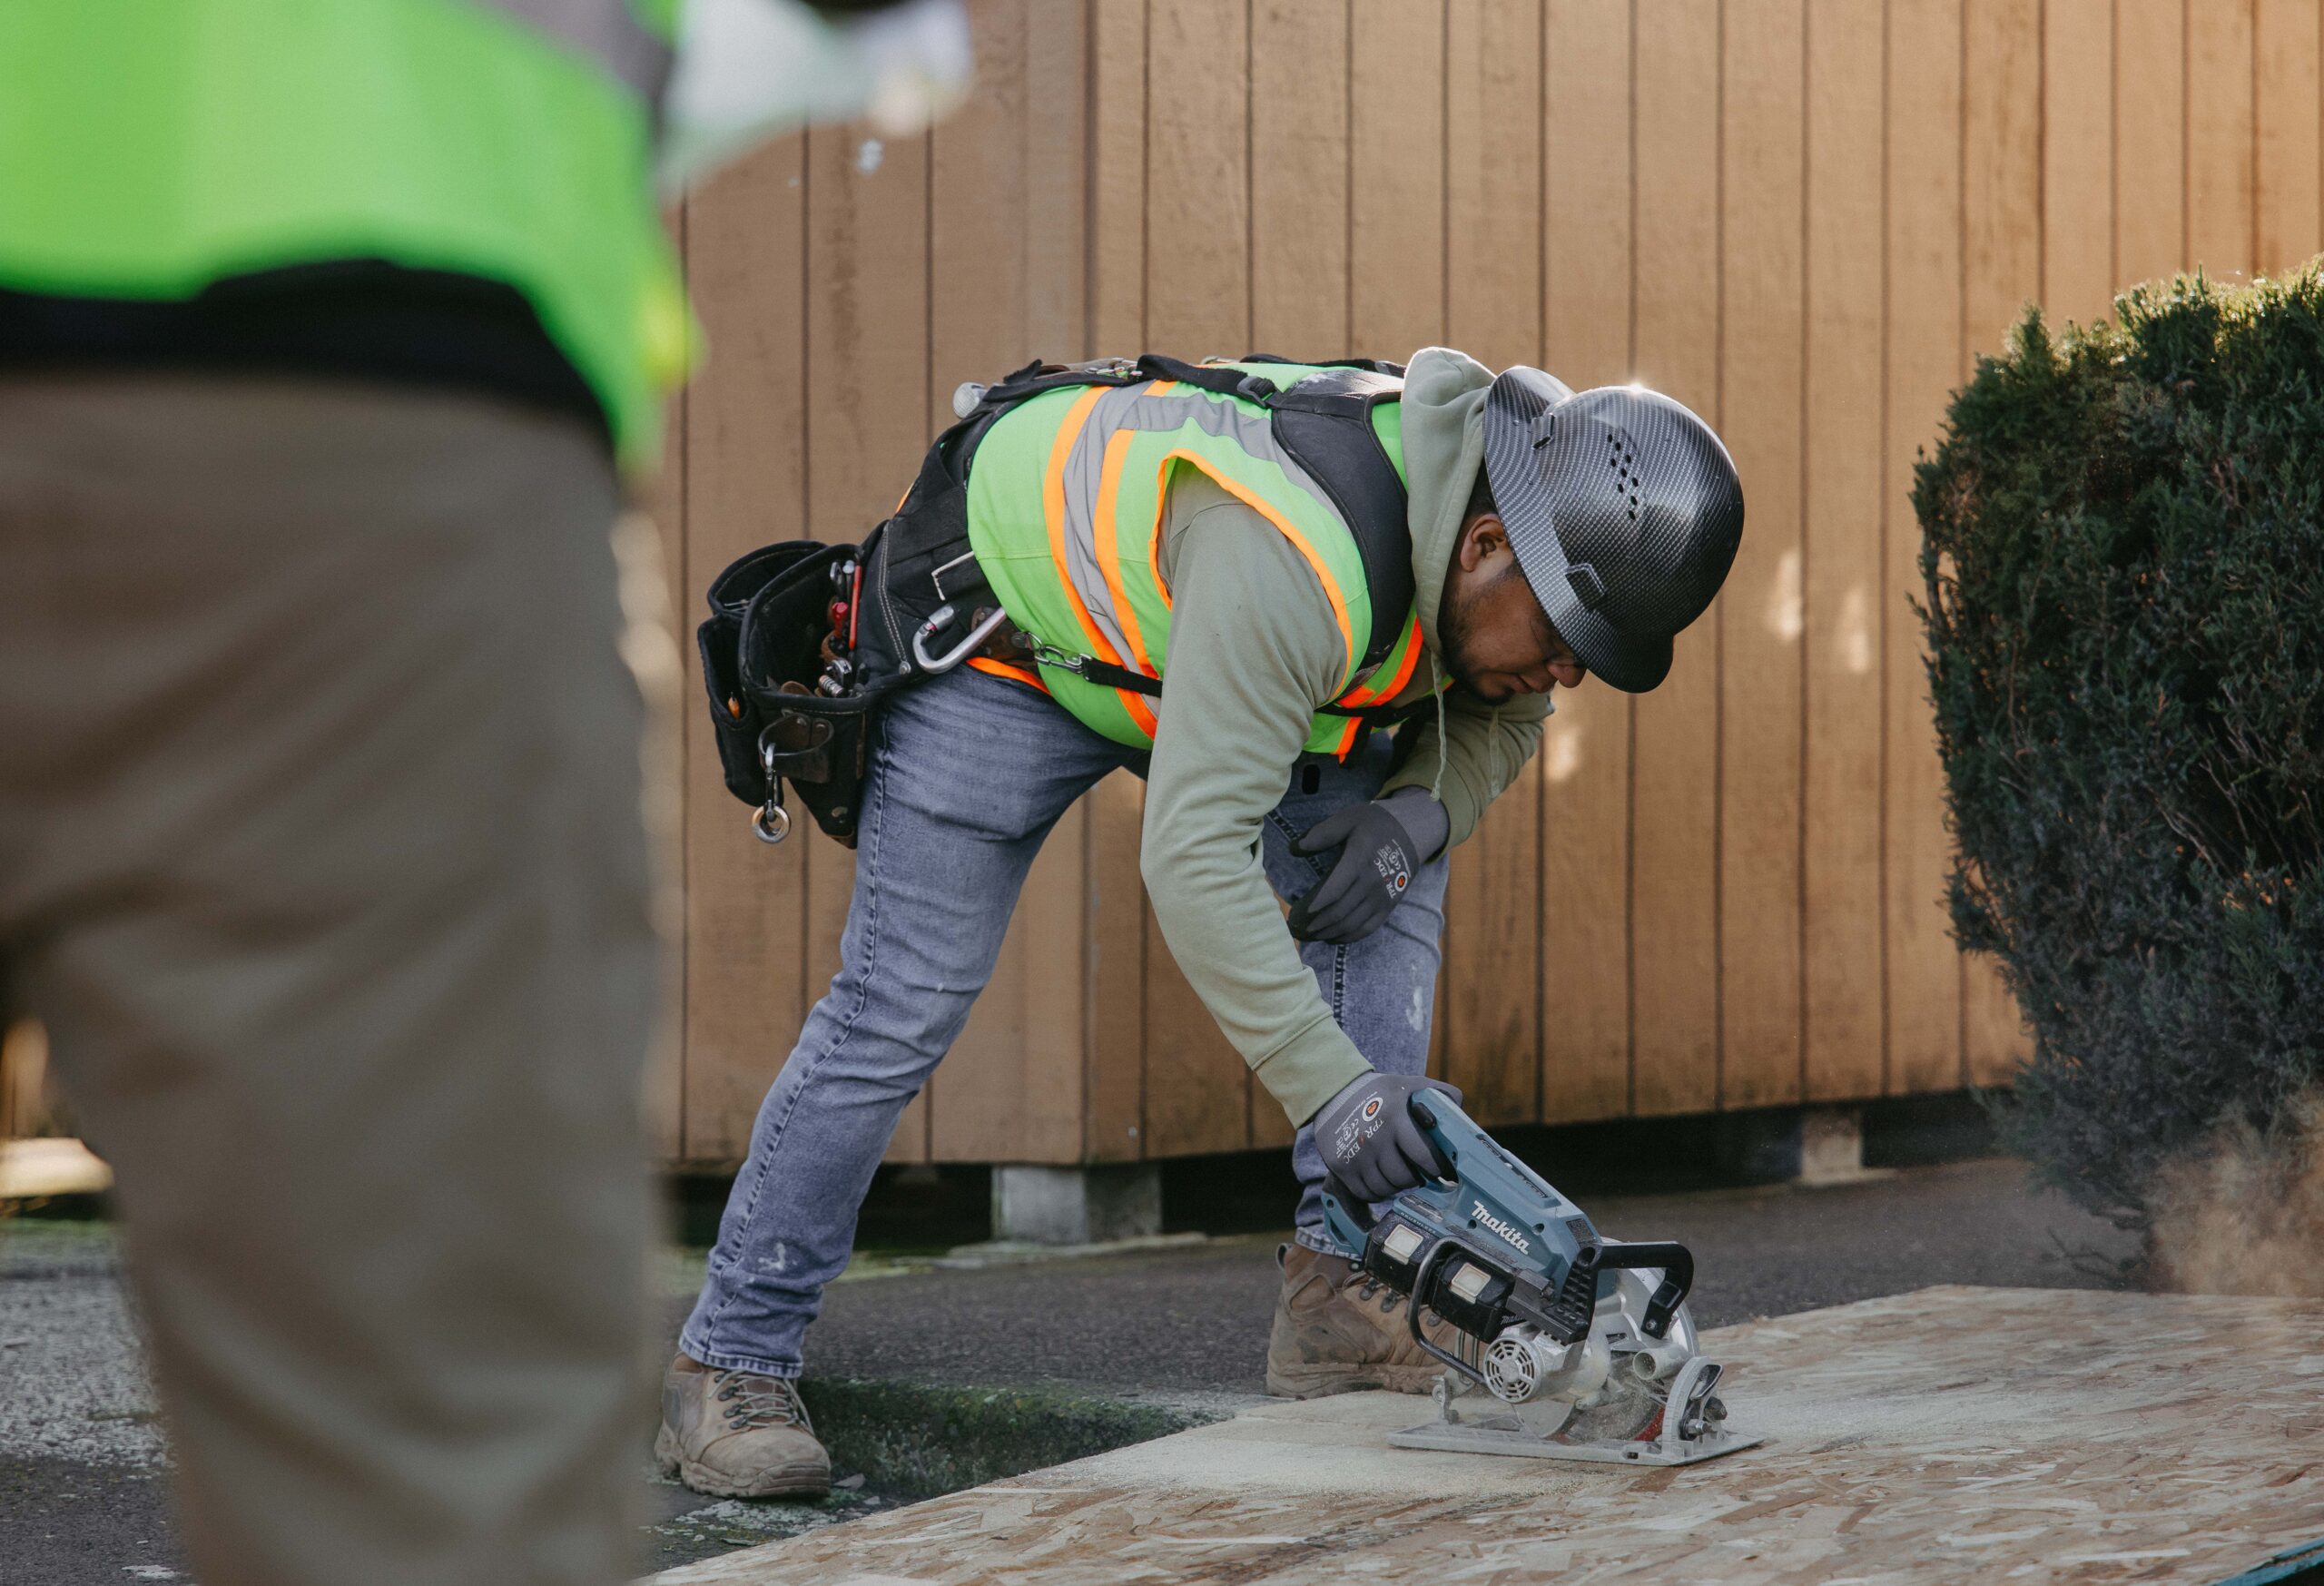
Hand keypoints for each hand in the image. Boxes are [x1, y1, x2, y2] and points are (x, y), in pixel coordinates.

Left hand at [1287, 795, 1437, 942]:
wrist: (1412, 832)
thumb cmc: (1374, 825)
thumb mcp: (1348, 819)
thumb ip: (1321, 834)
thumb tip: (1294, 849)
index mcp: (1360, 860)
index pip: (1335, 889)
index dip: (1315, 905)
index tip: (1296, 913)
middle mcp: (1372, 882)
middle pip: (1339, 911)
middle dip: (1314, 924)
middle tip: (1293, 927)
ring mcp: (1382, 897)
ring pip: (1351, 924)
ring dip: (1327, 933)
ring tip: (1306, 935)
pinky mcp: (1389, 906)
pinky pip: (1367, 928)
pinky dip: (1347, 937)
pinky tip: (1330, 937)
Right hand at [1310, 1072, 1464, 1201]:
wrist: (1335, 1092)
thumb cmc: (1382, 1093)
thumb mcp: (1411, 1085)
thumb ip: (1440, 1095)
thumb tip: (1460, 1118)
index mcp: (1395, 1117)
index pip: (1425, 1157)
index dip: (1436, 1168)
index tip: (1441, 1170)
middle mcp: (1374, 1138)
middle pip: (1405, 1178)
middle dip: (1416, 1178)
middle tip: (1418, 1173)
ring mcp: (1355, 1155)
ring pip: (1386, 1189)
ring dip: (1397, 1186)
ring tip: (1400, 1174)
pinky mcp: (1340, 1167)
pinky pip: (1367, 1194)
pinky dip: (1377, 1192)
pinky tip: (1381, 1178)